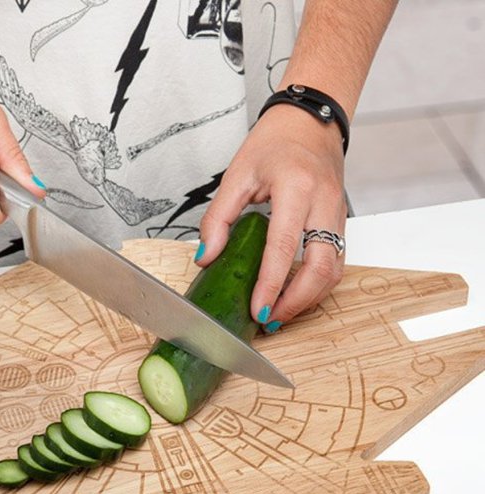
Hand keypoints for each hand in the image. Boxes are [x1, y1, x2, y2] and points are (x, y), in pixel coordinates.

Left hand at [197, 104, 346, 330]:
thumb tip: (206, 257)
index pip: (284, 249)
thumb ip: (219, 219)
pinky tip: (296, 293)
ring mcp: (337, 214)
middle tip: (271, 319)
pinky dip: (317, 284)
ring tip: (281, 312)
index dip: (270, 285)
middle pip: (321, 268)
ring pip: (334, 270)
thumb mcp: (237, 175)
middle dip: (297, 302)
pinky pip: (336, 261)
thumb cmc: (275, 141)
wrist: (310, 121)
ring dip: (309, 298)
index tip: (258, 310)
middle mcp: (324, 204)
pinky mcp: (340, 221)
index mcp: (296, 189)